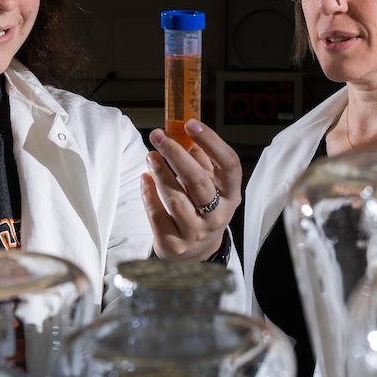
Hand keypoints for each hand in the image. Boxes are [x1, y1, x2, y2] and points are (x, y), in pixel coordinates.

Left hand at [142, 120, 241, 260]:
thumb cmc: (203, 211)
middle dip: (176, 154)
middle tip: (158, 136)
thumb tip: (184, 130)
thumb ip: (200, 160)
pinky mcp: (174, 243)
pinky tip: (145, 178)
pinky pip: (157, 214)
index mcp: (231, 196)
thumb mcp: (210, 186)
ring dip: (160, 172)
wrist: (196, 253)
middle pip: (197, 180)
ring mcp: (196, 231)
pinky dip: (148, 194)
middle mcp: (217, 215)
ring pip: (175, 198)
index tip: (191, 124)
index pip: (229, 165)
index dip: (212, 142)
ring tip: (150, 155)